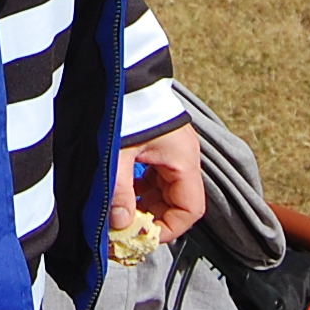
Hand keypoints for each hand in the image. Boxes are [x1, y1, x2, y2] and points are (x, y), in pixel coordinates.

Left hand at [113, 119, 205, 245]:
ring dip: (144, 206)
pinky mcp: (157, 144)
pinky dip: (140, 190)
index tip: (141, 237)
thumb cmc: (125, 107)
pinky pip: (155, 176)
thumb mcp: (119, 153)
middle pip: (177, 202)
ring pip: (164, 191)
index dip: (168, 229)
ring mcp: (171, 150)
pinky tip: (122, 195)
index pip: (190, 209)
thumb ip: (119, 191)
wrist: (121, 71)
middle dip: (152, 220)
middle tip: (125, 232)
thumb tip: (120, 225)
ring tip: (120, 216)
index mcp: (183, 159)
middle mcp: (183, 156)